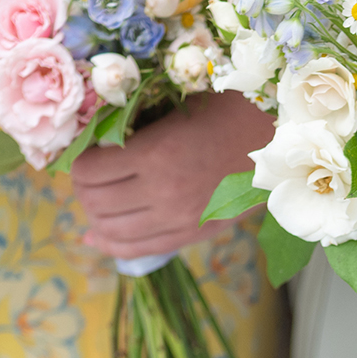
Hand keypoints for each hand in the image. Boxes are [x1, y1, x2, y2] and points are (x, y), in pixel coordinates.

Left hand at [71, 91, 268, 256]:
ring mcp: (179, 219)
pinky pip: (138, 250)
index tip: (87, 152)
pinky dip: (110, 244)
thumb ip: (138, 127)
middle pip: (95, 203)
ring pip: (111, 230)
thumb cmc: (226, 109)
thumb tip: (94, 149)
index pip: (89, 171)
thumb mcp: (177, 107)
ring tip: (98, 199)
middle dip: (83, 189)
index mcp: (157, 153)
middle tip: (89, 176)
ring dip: (95, 215)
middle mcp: (164, 192)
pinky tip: (98, 236)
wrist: (278, 141)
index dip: (78, 163)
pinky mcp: (192, 234)